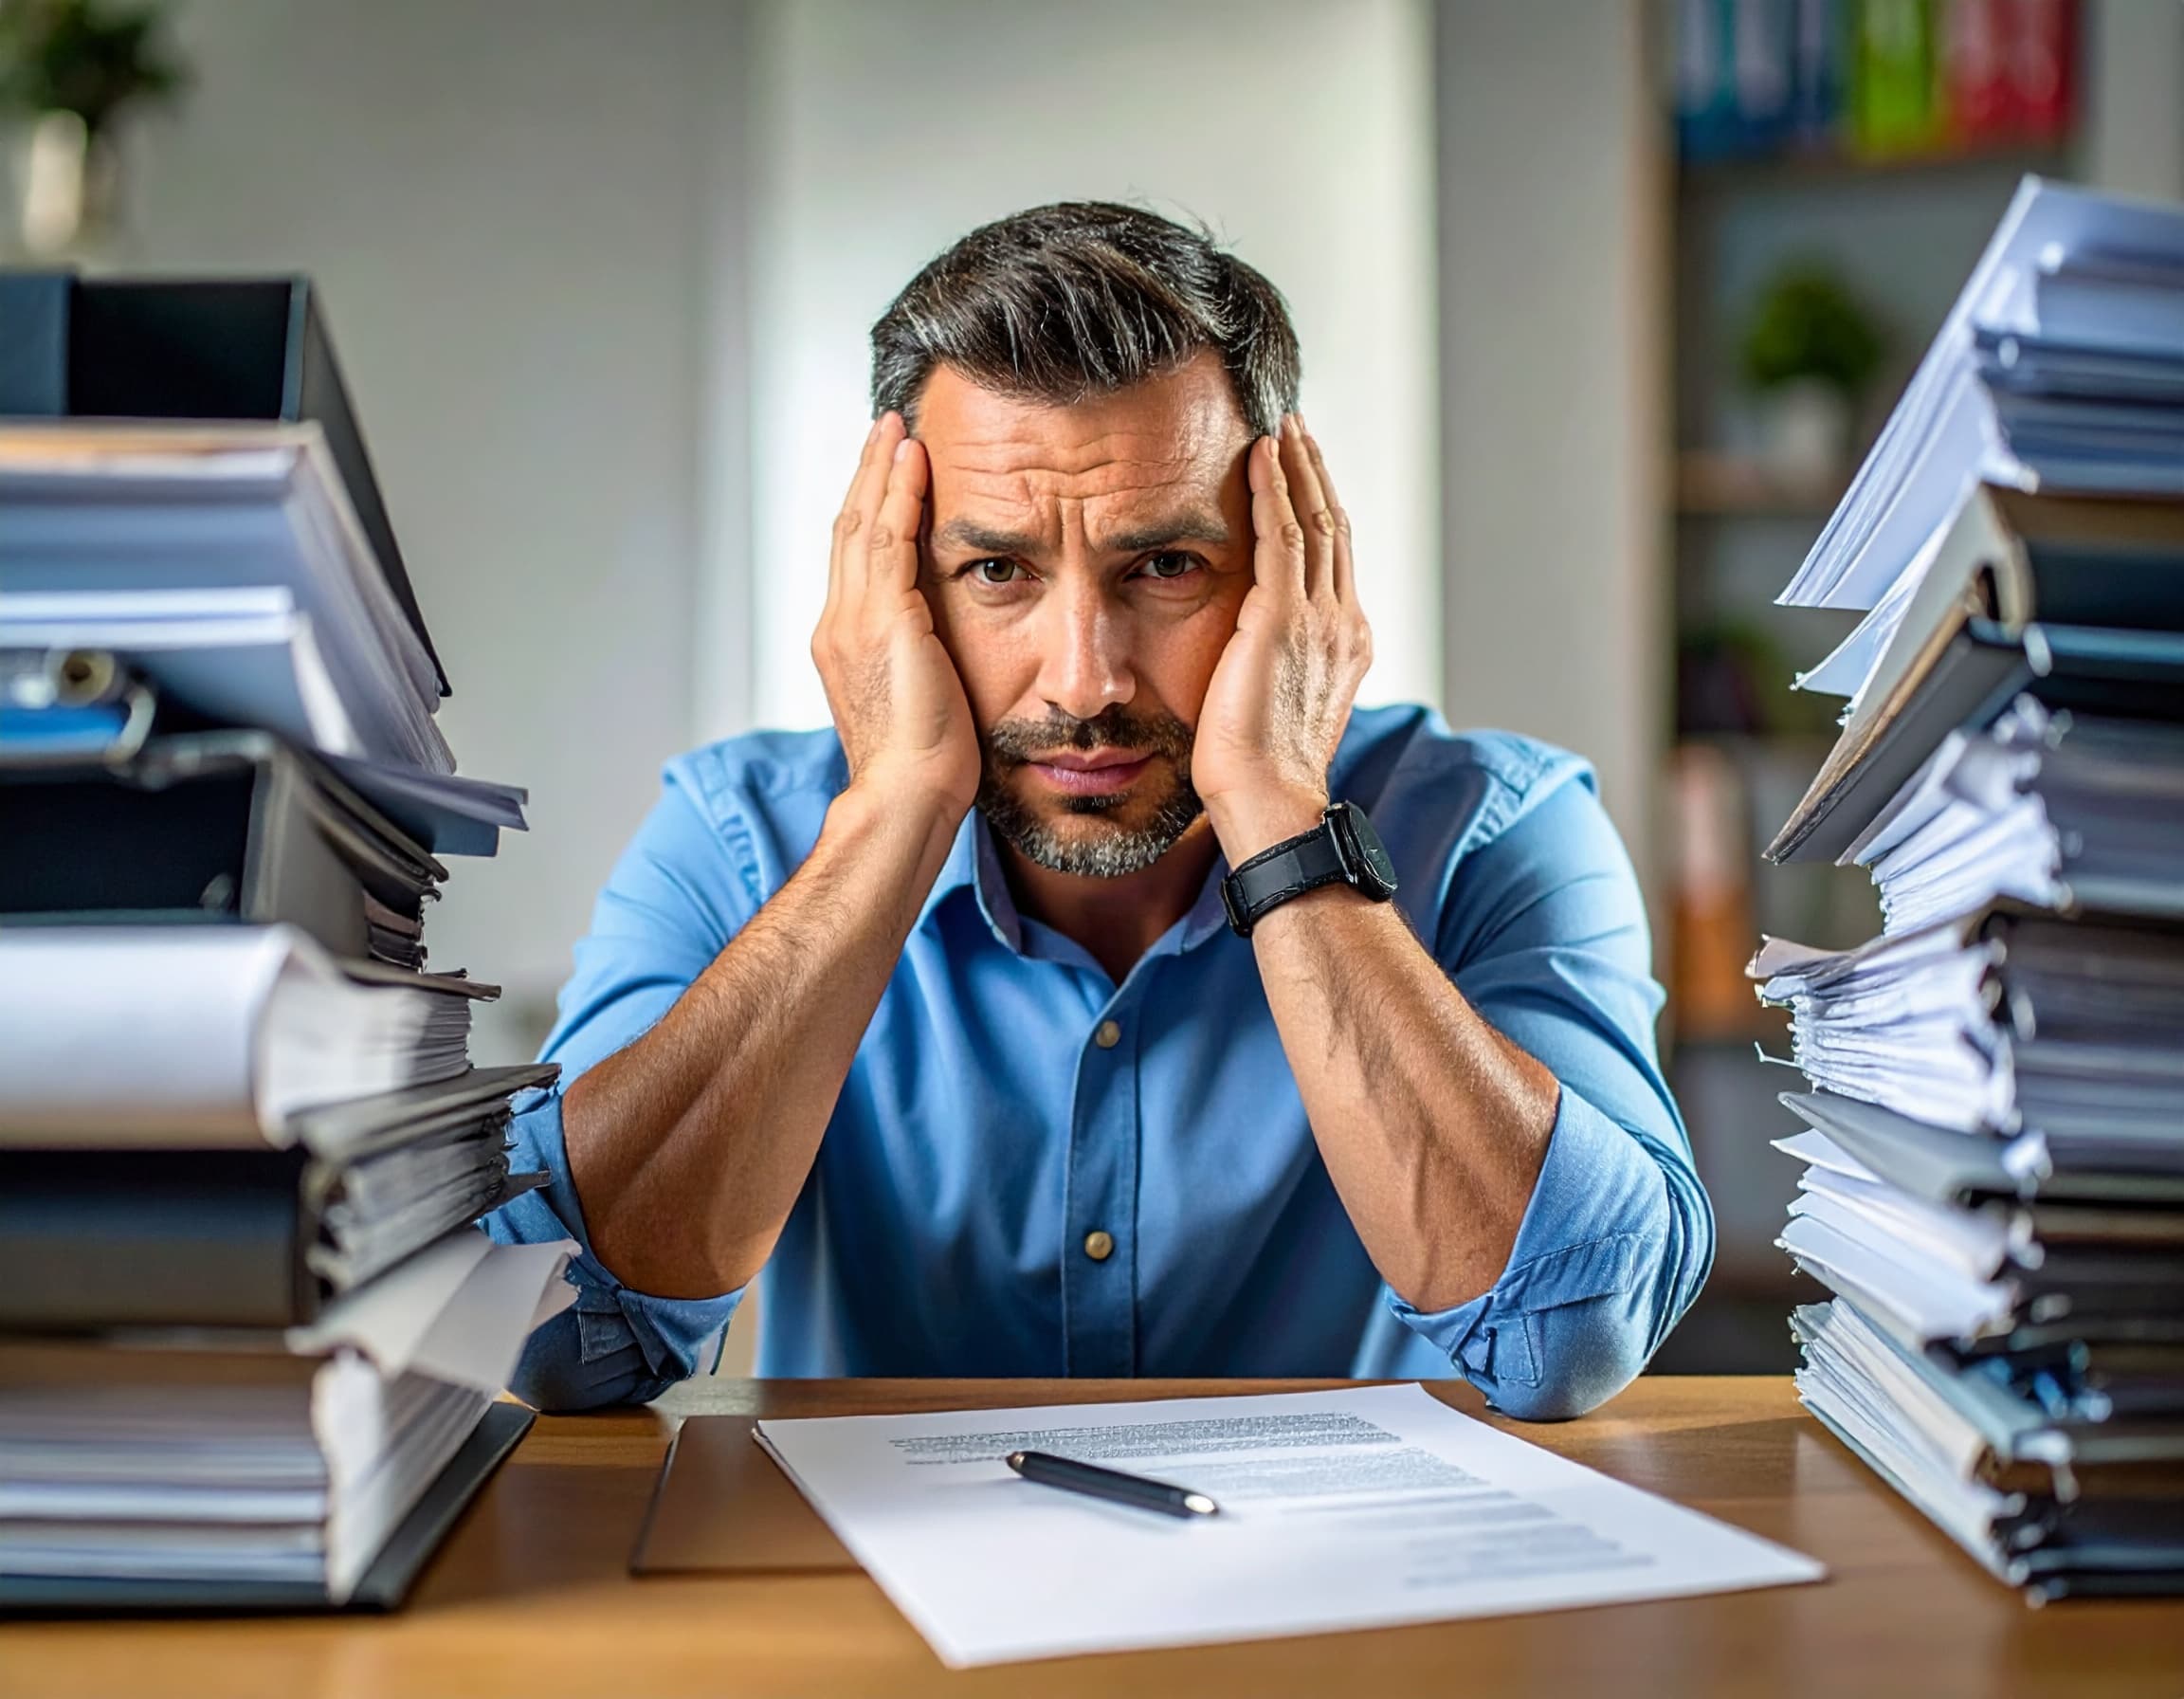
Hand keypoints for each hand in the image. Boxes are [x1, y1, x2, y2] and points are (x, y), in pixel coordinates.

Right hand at [811, 413, 981, 824]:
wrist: (908, 795)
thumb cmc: (924, 769)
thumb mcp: (919, 700)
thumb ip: (921, 662)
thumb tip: (943, 648)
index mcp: (844, 644)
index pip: (853, 561)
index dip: (867, 511)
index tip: (884, 475)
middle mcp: (839, 624)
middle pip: (847, 528)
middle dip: (866, 475)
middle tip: (885, 429)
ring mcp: (856, 619)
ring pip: (863, 521)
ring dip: (881, 468)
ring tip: (898, 427)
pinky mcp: (885, 617)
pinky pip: (890, 536)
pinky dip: (899, 492)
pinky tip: (916, 459)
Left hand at [1193, 415, 1372, 860]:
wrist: (1270, 801)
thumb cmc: (1260, 774)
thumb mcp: (1280, 706)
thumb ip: (1278, 667)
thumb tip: (1254, 655)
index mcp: (1348, 643)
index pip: (1336, 558)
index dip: (1322, 508)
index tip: (1303, 472)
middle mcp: (1344, 623)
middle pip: (1334, 527)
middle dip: (1314, 473)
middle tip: (1295, 429)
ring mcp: (1320, 619)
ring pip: (1314, 520)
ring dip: (1295, 468)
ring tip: (1279, 427)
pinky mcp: (1283, 619)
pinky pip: (1283, 535)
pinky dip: (1273, 490)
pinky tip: (1259, 456)